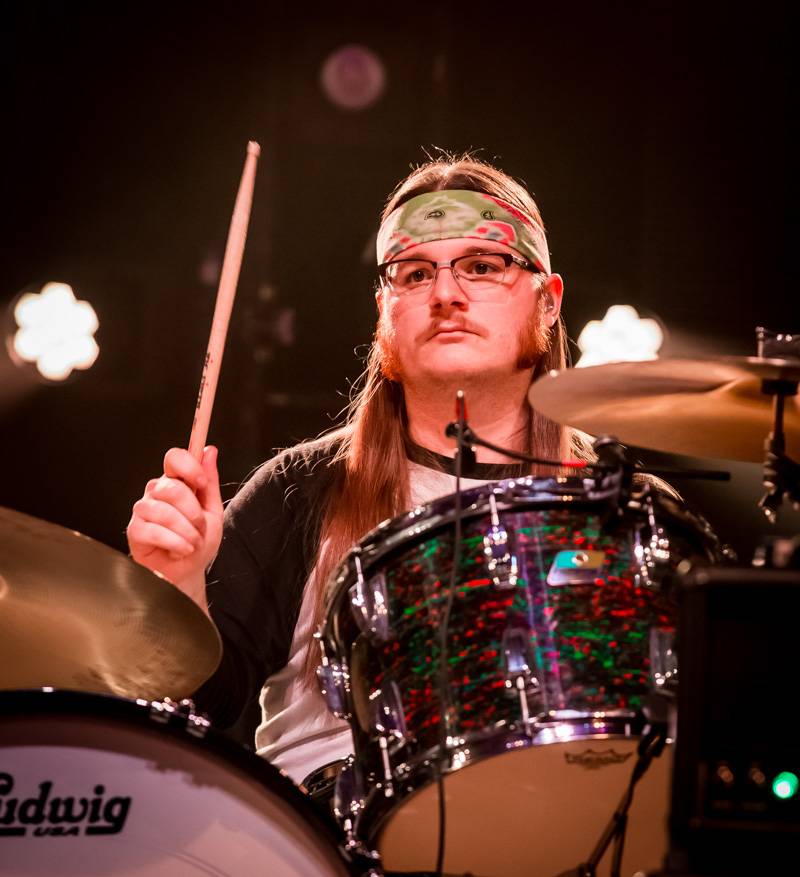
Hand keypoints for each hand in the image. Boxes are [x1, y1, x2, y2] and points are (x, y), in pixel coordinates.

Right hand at [127, 446, 223, 586]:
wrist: (188, 571)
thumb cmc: (198, 541)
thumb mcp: (213, 511)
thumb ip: (210, 482)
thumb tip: (209, 451)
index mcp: (176, 483)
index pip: (174, 457)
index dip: (188, 466)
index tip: (201, 482)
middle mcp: (157, 492)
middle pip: (172, 487)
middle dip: (193, 512)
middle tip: (199, 527)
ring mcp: (143, 510)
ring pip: (164, 511)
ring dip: (186, 531)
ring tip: (192, 543)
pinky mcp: (135, 531)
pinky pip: (153, 530)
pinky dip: (174, 542)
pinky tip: (180, 549)